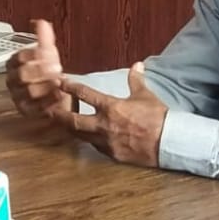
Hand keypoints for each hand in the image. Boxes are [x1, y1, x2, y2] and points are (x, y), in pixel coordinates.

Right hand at [6, 19, 71, 118]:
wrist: (55, 92)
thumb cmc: (47, 72)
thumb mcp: (47, 52)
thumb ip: (44, 38)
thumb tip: (40, 22)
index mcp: (14, 63)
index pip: (19, 57)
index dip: (35, 55)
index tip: (49, 54)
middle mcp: (13, 80)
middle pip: (22, 75)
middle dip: (41, 71)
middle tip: (57, 69)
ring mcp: (18, 96)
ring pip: (29, 91)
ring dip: (47, 86)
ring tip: (59, 82)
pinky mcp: (27, 111)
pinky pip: (36, 108)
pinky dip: (50, 101)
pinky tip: (60, 94)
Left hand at [50, 64, 167, 165]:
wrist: (167, 141)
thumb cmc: (157, 117)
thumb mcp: (145, 95)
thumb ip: (136, 80)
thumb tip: (137, 65)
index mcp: (111, 107)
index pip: (85, 94)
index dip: (70, 87)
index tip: (61, 83)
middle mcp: (104, 125)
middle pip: (73, 121)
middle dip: (60, 116)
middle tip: (50, 111)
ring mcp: (106, 141)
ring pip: (81, 136)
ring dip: (71, 129)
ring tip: (63, 125)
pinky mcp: (111, 154)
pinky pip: (95, 146)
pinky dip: (89, 140)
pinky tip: (86, 137)